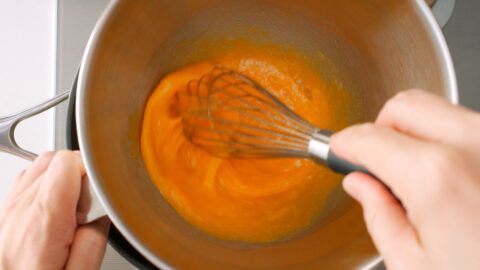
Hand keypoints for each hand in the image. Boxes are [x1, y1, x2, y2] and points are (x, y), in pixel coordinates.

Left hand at [0, 151, 109, 269]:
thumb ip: (94, 240)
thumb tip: (101, 215)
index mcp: (42, 221)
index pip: (68, 163)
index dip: (92, 170)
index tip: (101, 192)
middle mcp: (20, 209)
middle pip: (56, 160)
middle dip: (80, 174)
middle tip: (88, 205)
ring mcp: (7, 209)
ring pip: (40, 166)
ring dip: (62, 178)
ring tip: (71, 209)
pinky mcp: (3, 213)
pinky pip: (26, 182)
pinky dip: (45, 185)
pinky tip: (55, 209)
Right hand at [331, 90, 479, 269]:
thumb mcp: (415, 267)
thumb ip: (379, 215)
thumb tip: (360, 184)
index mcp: (436, 176)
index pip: (370, 137)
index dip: (346, 143)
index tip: (341, 149)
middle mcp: (475, 145)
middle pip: (406, 106)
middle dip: (380, 127)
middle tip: (377, 162)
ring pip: (443, 112)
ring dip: (417, 135)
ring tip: (418, 180)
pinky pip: (472, 131)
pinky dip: (450, 144)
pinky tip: (452, 184)